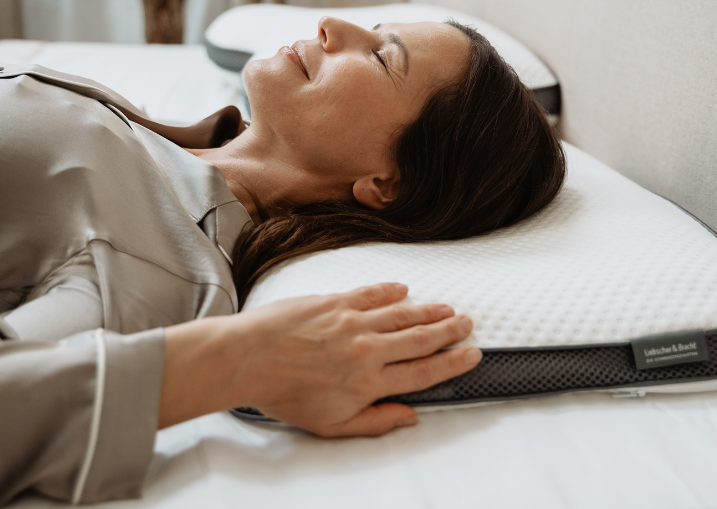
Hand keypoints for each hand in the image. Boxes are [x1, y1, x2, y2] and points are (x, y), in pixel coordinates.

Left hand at [158, 283, 480, 436]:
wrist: (247, 358)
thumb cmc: (282, 394)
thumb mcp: (330, 425)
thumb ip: (374, 422)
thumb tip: (408, 417)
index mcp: (369, 383)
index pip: (423, 372)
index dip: (451, 363)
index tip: (470, 355)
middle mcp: (367, 350)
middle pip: (420, 339)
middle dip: (448, 331)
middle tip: (466, 324)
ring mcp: (352, 322)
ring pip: (401, 314)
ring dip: (428, 311)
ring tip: (446, 309)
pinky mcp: (334, 301)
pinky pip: (371, 293)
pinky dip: (389, 291)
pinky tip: (402, 290)